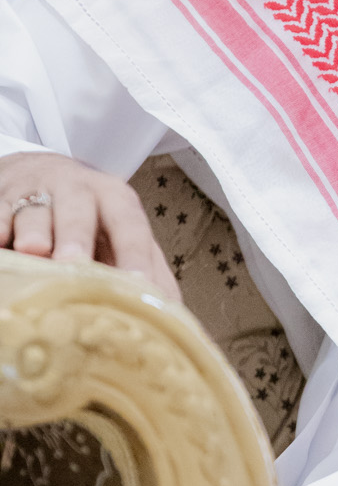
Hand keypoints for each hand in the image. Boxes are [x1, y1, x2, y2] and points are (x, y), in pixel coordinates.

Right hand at [0, 153, 177, 301]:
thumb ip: (149, 268)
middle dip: (77, 236)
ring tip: (35, 251)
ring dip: (35, 231)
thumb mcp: (122, 232)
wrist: (39, 170)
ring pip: (35, 210)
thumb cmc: (90, 216)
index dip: (134, 253)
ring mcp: (36, 191)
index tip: (138, 283)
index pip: (130, 226)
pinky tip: (0, 242)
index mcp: (115, 200)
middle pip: (79, 211)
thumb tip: (173, 315)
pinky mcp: (2, 197)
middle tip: (75, 264)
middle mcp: (77, 189)